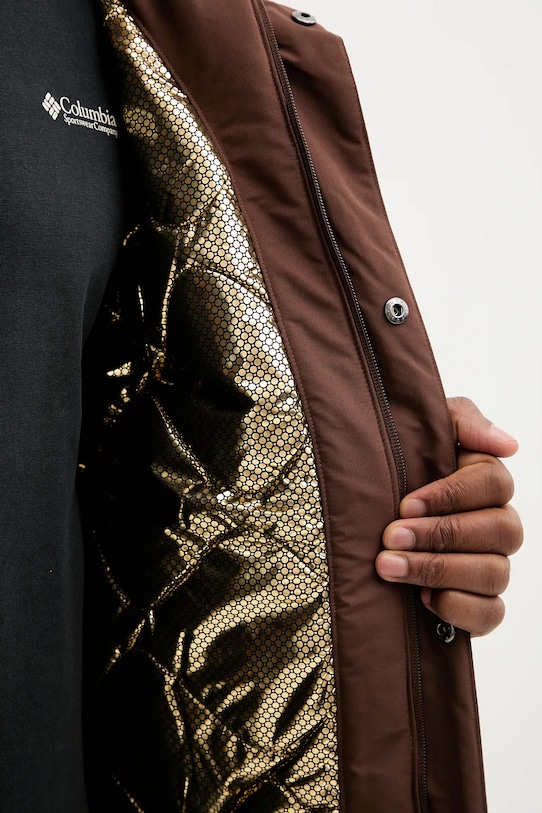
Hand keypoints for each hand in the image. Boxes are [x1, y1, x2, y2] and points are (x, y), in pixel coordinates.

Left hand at [375, 397, 522, 635]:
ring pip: (494, 572)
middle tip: (390, 537)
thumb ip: (464, 422)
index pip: (494, 484)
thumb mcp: (422, 429)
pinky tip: (421, 598)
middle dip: (439, 535)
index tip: (405, 504)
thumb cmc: (398, 465)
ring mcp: (493, 565)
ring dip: (437, 570)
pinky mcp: (480, 604)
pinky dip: (458, 607)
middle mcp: (498, 524)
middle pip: (499, 530)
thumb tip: (509, 445)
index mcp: (487, 481)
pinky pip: (490, 613)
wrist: (365, 509)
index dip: (452, 496)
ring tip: (388, 566)